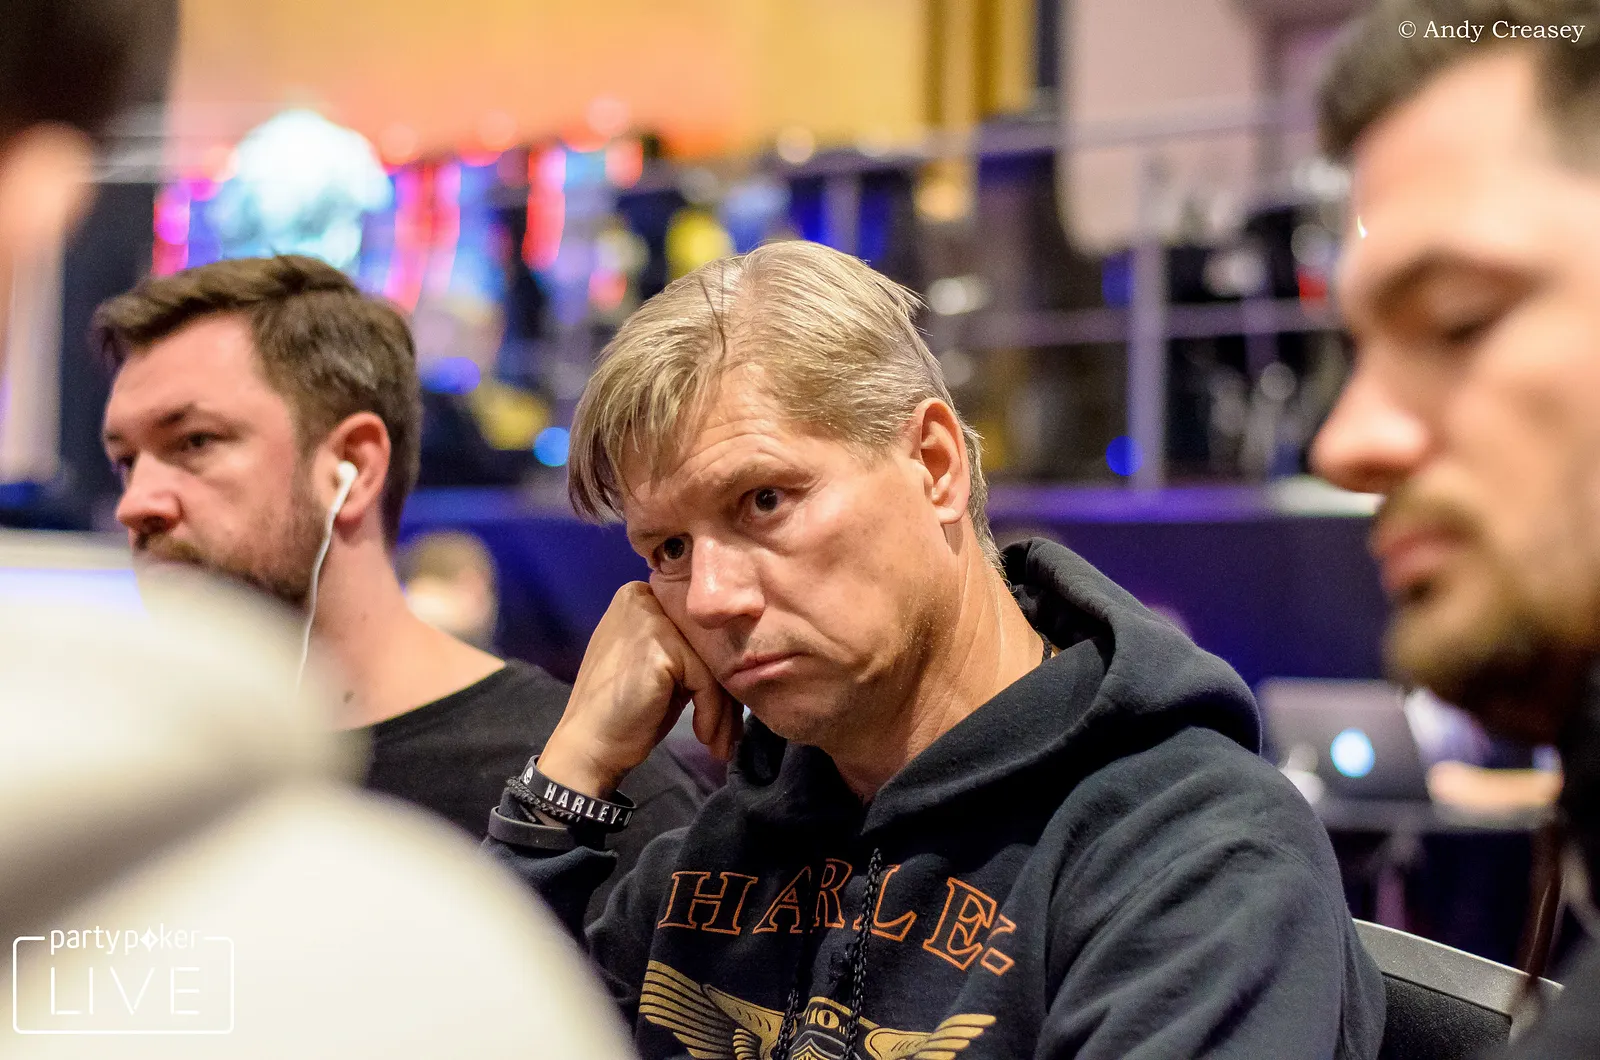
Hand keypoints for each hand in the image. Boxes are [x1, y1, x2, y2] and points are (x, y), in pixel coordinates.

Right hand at [538, 582, 741, 798]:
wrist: (589, 746)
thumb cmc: (624, 712)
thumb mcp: (661, 668)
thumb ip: (689, 649)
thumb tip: (741, 655)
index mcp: (642, 595)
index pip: (699, 629)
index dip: (718, 669)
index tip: (726, 708)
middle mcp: (645, 596)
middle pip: (709, 644)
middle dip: (725, 692)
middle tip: (728, 731)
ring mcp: (650, 617)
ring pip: (712, 662)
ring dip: (723, 709)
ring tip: (720, 740)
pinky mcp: (660, 644)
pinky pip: (706, 680)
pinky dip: (712, 713)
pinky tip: (704, 735)